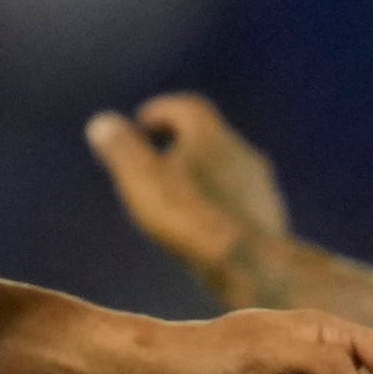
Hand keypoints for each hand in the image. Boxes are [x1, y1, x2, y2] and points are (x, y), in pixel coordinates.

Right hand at [83, 91, 290, 290]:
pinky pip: (239, 202)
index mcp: (212, 134)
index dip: (161, 112)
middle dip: (181, 144)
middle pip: (209, 138)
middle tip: (155, 159)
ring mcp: (261, 186)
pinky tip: (205, 225)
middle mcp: (243, 151)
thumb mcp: (142, 179)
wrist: (251, 265)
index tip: (142, 125)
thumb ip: (122, 149)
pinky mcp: (270, 218)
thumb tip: (102, 124)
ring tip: (177, 195)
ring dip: (202, 175)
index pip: (186, 108)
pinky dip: (219, 204)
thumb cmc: (190, 218)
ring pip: (227, 170)